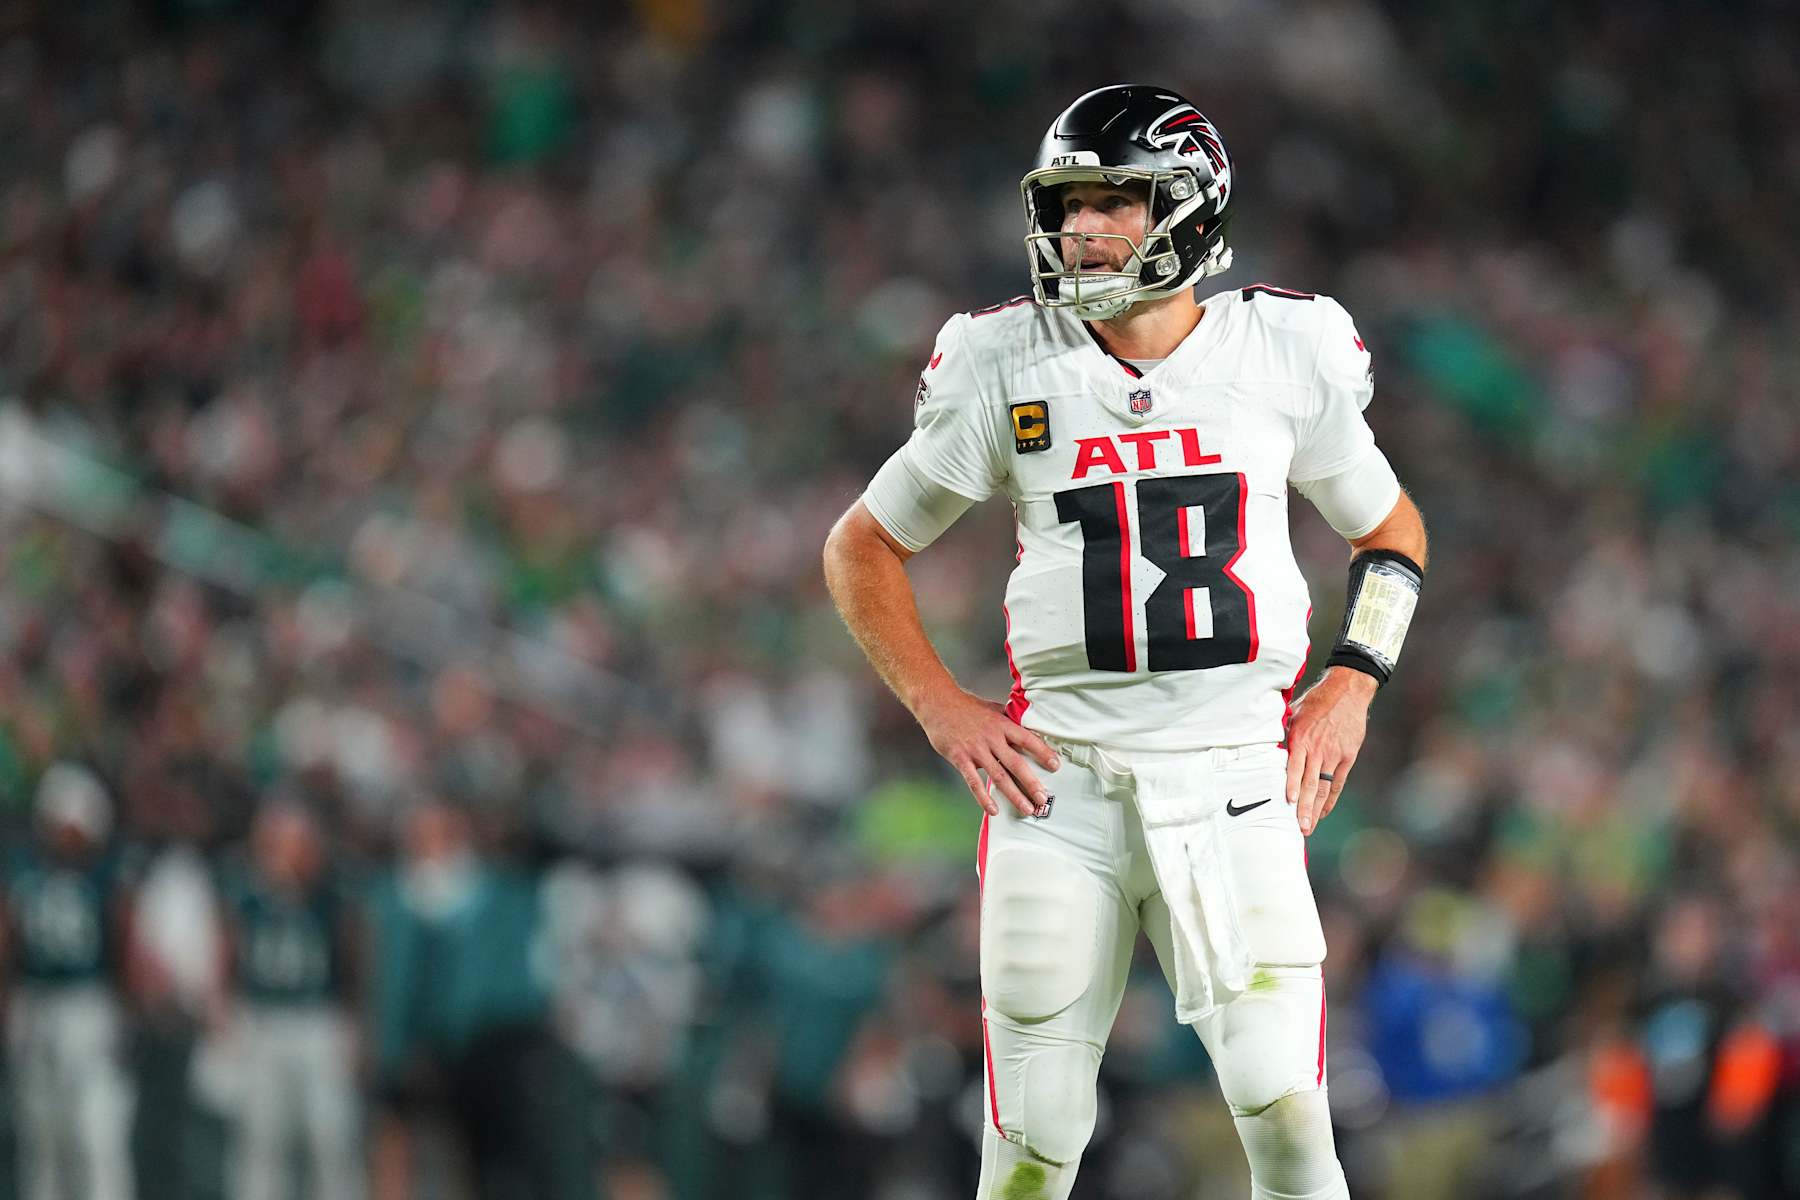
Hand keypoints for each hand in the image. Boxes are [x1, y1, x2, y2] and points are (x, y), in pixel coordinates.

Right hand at [918, 689, 1059, 816]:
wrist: (937, 704)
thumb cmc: (965, 706)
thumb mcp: (992, 708)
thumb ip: (1008, 719)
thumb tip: (1027, 724)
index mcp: (1002, 725)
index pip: (1027, 739)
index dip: (1043, 752)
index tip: (1055, 765)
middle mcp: (991, 738)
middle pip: (1016, 763)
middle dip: (1031, 782)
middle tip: (1043, 798)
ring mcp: (976, 750)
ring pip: (999, 776)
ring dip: (1014, 795)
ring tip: (1027, 808)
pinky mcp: (960, 758)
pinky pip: (974, 782)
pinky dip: (984, 797)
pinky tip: (994, 810)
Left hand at [1283, 666, 1375, 835]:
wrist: (1348, 690)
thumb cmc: (1317, 701)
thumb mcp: (1294, 713)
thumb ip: (1284, 734)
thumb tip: (1270, 749)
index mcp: (1302, 738)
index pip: (1295, 768)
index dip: (1291, 787)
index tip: (1288, 804)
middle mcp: (1318, 749)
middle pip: (1310, 784)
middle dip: (1304, 808)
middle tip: (1299, 828)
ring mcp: (1334, 754)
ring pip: (1323, 787)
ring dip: (1316, 809)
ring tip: (1309, 826)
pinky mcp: (1347, 756)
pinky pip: (1338, 782)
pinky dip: (1331, 798)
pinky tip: (1323, 810)